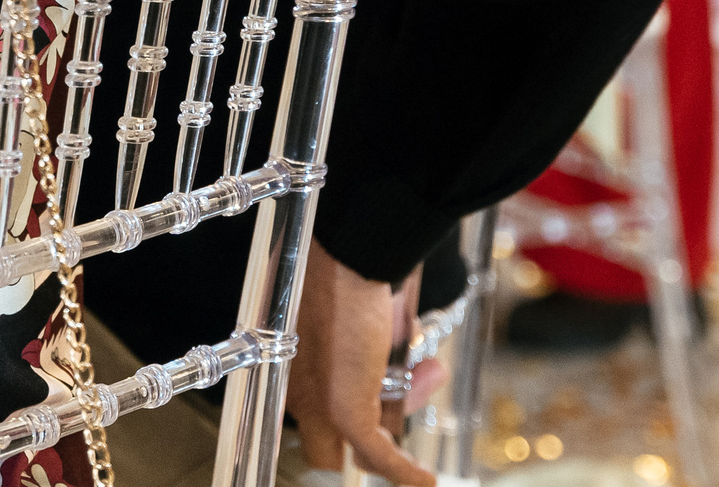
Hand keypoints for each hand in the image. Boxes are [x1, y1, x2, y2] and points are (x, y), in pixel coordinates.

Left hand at [287, 244, 435, 486]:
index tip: (379, 390)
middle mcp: (297, 388)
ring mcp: (318, 403)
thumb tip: (390, 338)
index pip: (310, 409)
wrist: (347, 253)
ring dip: (403, 415)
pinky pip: (379, 455)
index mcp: (288, 364)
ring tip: (430, 375)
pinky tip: (424, 480)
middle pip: (329, 438)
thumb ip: (360, 332)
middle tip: (408, 383)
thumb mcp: (349, 305)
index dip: (349, 402)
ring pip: (361, 444)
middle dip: (372, 420)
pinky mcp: (346, 410)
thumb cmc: (342, 265)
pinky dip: (405, 472)